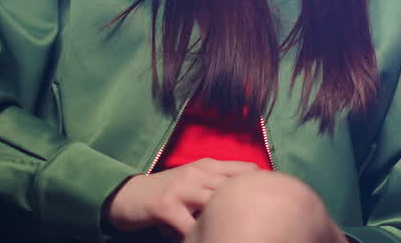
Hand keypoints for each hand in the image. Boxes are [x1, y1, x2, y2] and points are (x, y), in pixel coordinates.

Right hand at [105, 158, 259, 237]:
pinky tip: (198, 240)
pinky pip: (188, 226)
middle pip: (233, 187)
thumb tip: (250, 197)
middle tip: (257, 223)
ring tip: (231, 233)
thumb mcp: (195, 182)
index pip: (245, 170)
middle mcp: (198, 173)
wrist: (128, 196)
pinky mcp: (166, 206)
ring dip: (223, 221)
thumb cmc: (167, 194)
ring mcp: (182, 188)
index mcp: (209, 166)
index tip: (272, 200)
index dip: (261, 185)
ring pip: (213, 204)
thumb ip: (218, 186)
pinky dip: (196, 236)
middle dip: (246, 206)